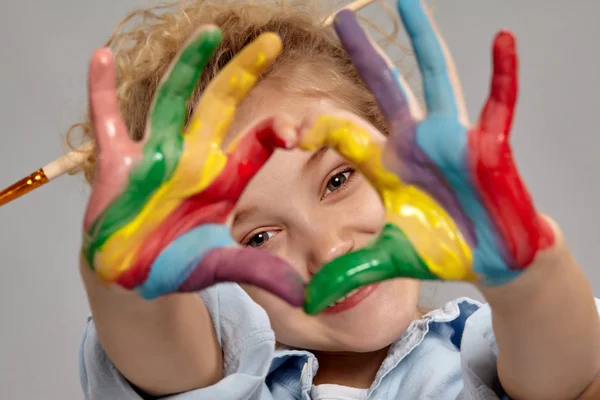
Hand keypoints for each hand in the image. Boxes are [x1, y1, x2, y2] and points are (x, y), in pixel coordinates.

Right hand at [82, 26, 304, 304]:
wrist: (131, 273)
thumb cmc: (176, 264)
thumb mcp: (218, 266)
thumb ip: (257, 272)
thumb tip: (305, 297)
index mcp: (223, 180)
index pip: (257, 144)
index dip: (278, 132)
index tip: (298, 132)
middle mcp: (193, 158)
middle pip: (222, 106)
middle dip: (244, 73)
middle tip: (271, 41)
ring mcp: (155, 155)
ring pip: (172, 101)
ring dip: (187, 67)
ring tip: (208, 33)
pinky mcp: (118, 162)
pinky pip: (108, 119)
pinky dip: (103, 91)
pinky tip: (103, 58)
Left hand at [302, 0, 553, 313]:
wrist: (491, 258)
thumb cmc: (444, 249)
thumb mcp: (388, 259)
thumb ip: (349, 273)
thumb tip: (309, 301)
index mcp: (386, 163)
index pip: (343, 132)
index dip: (315, 128)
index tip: (288, 131)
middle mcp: (415, 142)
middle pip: (385, 87)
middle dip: (364, 52)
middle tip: (340, 16)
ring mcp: (451, 139)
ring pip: (434, 79)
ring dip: (423, 40)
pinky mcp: (487, 146)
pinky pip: (498, 104)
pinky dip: (502, 76)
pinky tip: (503, 41)